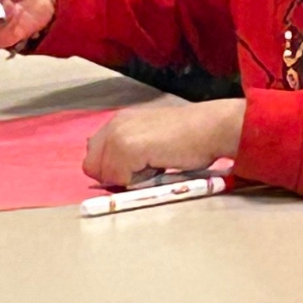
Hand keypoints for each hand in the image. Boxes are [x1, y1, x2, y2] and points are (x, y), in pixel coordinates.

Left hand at [83, 99, 245, 187]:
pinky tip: (158, 166)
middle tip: (145, 167)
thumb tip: (112, 171)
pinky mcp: (127, 147)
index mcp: (119, 121)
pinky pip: (119, 178)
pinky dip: (137, 181)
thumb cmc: (189, 138)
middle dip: (114, 175)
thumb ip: (129, 150)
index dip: (111, 169)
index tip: (138, 167)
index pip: (93, 155)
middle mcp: (114, 124)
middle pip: (91, 166)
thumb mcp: (151, 139)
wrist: (210, 128)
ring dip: (127, 178)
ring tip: (154, 165)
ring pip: (104, 174)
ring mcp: (118, 135)